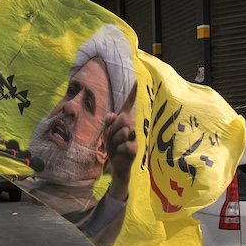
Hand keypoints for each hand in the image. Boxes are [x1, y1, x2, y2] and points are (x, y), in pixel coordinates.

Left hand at [104, 83, 137, 201]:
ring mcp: (135, 138)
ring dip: (113, 140)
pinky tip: (119, 154)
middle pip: (122, 119)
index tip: (137, 79)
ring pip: (122, 131)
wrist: (117, 166)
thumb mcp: (108, 133)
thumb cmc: (114, 147)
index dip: (133, 93)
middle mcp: (133, 127)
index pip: (130, 105)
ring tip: (115, 147)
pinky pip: (123, 144)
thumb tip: (113, 115)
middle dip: (113, 129)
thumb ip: (109, 122)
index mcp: (126, 121)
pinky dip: (117, 150)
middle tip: (112, 138)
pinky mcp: (135, 148)